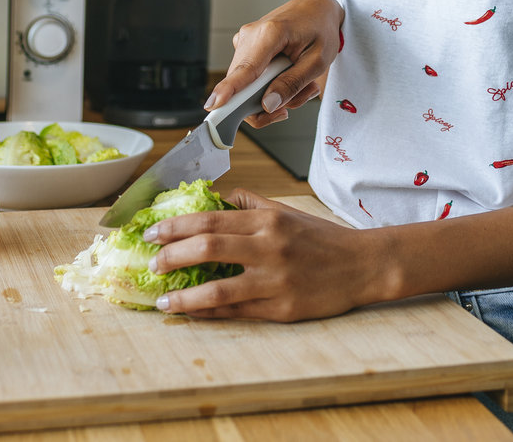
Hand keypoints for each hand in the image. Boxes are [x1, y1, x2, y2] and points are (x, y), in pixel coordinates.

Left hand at [145, 188, 384, 320]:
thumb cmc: (321, 238)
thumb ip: (250, 205)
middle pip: (208, 247)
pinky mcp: (282, 308)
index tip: (152, 233)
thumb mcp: (286, 212)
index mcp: (267, 220)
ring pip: (218, 288)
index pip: (210, 218)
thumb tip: (214, 199)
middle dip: (171, 256)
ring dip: (184, 297)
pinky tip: (192, 313)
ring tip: (162, 301)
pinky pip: (237, 312)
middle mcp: (269, 247)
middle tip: (150, 263)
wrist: (362, 265)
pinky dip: (210, 313)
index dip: (176, 226)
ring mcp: (275, 280)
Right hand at [211, 0, 343, 128]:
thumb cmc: (320, 29)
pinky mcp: (245, 49)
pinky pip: (250, 79)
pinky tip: (290, 76)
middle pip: (243, 87)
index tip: (214, 105)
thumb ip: (292, 83)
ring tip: (302, 83)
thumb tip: (268, 105)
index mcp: (270, 33)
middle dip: (271, 102)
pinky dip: (271, 85)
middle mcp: (250, 36)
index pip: (245, 69)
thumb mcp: (318, 61)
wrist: (316, 9)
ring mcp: (244, 42)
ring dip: (275, 93)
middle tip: (302, 94)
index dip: (229, 91)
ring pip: (247, 87)